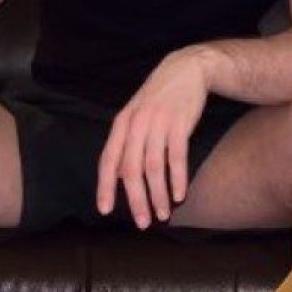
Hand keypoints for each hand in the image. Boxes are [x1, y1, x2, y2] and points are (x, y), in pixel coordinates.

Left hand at [96, 49, 211, 226]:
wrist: (187, 69)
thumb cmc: (159, 98)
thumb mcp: (136, 116)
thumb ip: (127, 145)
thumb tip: (121, 179)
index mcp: (122, 124)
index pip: (108, 160)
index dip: (105, 187)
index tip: (105, 210)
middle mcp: (136, 124)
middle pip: (132, 169)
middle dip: (136, 200)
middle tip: (142, 222)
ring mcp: (157, 123)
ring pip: (153, 167)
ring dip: (158, 195)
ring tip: (164, 214)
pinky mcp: (179, 123)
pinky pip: (177, 157)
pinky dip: (178, 179)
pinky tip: (180, 195)